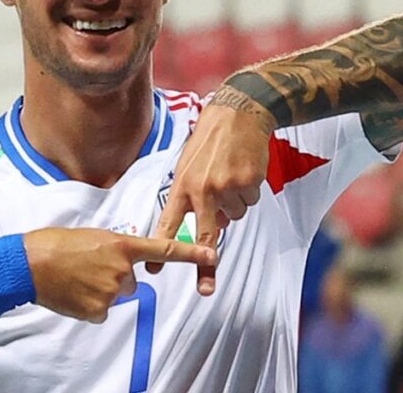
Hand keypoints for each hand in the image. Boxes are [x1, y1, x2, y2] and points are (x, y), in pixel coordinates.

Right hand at [24, 228, 214, 322]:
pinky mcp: (99, 310)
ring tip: (77, 277)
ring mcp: (111, 292)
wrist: (29, 264)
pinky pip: (102, 310)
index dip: (190, 253)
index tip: (212, 254)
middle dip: (114, 276)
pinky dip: (89, 304)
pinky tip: (74, 292)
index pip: (163, 250)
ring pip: (116, 296)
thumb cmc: (57, 244)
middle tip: (87, 266)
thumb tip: (123, 262)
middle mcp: (122, 270)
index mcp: (121, 245)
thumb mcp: (93, 236)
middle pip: (132, 281)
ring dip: (100, 289)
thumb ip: (115, 248)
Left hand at [148, 95, 273, 295]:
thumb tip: (209, 228)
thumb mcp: (189, 165)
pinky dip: (248, 192)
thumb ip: (192, 196)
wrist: (239, 114)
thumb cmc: (209, 141)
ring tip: (229, 176)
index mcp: (183, 185)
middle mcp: (203, 189)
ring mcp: (227, 187)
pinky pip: (249, 201)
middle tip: (204, 289)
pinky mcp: (248, 182)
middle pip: (205, 235)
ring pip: (234, 216)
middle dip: (204, 265)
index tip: (152, 270)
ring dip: (233, 205)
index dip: (161, 248)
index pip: (170, 223)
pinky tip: (243, 171)